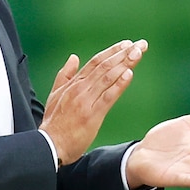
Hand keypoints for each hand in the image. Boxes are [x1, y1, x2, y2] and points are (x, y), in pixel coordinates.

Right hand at [39, 39, 147, 165]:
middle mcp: (80, 89)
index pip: (96, 62)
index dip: (112, 51)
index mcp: (73, 84)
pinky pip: (108, 97)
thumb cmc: (53, 123)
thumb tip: (74, 57)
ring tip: (139, 53)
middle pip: (105, 66)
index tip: (127, 44)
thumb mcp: (55, 94)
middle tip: (141, 44)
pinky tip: (129, 74)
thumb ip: (65, 75)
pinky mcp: (91, 115)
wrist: (49, 145)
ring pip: (108, 77)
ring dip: (125, 63)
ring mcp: (86, 101)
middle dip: (124, 53)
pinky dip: (119, 85)